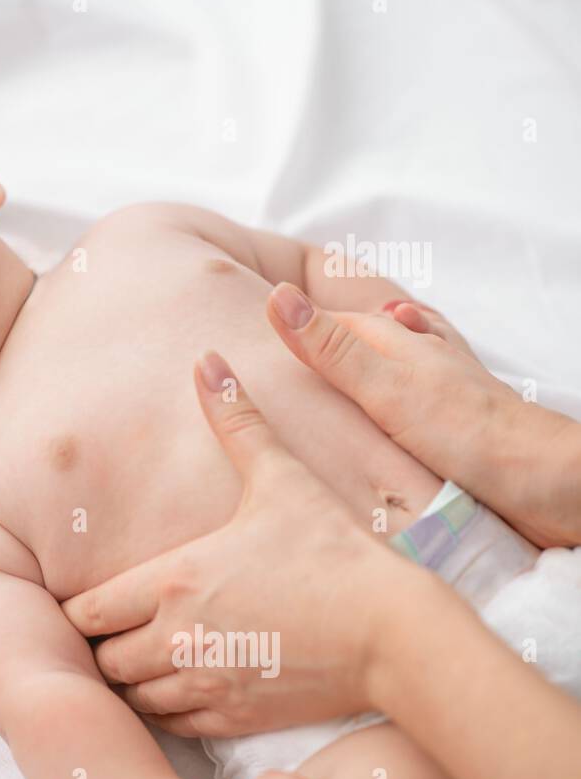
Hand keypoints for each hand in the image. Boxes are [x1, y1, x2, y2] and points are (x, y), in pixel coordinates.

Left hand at [62, 352, 430, 736]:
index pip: (84, 611)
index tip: (93, 599)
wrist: (395, 630)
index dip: (80, 607)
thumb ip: (237, 421)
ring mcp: (204, 683)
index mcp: (173, 581)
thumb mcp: (280, 479)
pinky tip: (184, 682)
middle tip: (119, 628)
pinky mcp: (233, 717)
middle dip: (103, 645)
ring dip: (132, 678)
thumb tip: (209, 360)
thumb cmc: (332, 551)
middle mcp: (176, 639)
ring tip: (147, 656)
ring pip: (132, 696)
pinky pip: (171, 722)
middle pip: (101, 659)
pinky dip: (166, 707)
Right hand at [269, 282, 580, 547]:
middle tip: (262, 356)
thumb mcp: (384, 389)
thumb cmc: (466, 435)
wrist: (543, 483)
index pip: (321, 321)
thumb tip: (277, 295)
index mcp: (391, 341)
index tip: (235, 336)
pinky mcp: (443, 424)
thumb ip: (330, 348)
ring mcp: (430, 388)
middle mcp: (411, 356)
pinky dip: (377, 399)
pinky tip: (373, 411)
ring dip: (346, 369)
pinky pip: (397, 401)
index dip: (283, 327)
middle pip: (349, 341)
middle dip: (312, 343)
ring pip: (375, 369)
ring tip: (308, 377)